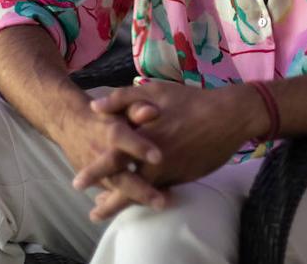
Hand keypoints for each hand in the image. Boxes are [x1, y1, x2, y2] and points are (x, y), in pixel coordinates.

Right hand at [55, 101, 165, 220]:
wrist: (69, 123)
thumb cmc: (105, 112)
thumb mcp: (119, 105)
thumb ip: (136, 108)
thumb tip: (152, 112)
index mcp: (109, 130)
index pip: (121, 139)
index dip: (138, 147)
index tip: (158, 157)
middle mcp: (101, 153)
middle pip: (118, 174)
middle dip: (139, 189)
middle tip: (160, 201)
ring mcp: (97, 170)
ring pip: (115, 189)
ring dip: (134, 200)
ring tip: (158, 205)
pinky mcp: (96, 180)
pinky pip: (111, 194)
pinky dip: (127, 200)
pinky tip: (148, 204)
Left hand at [75, 83, 261, 196]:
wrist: (229, 116)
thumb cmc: (190, 100)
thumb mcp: (154, 91)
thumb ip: (122, 98)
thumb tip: (93, 106)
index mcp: (143, 136)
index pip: (113, 157)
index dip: (95, 171)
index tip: (77, 182)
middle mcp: (154, 158)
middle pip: (126, 184)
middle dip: (108, 200)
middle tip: (93, 213)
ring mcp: (170, 170)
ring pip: (143, 192)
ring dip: (125, 203)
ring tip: (108, 213)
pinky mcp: (184, 177)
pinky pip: (161, 191)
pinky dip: (148, 197)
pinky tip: (140, 201)